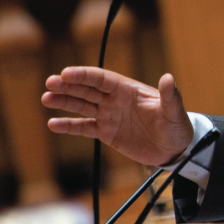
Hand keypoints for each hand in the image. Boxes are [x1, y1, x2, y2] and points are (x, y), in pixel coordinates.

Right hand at [42, 68, 192, 167]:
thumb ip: (170, 96)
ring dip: (64, 101)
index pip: (101, 78)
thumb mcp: (174, 112)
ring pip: (81, 105)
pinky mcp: (107, 132)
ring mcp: (109, 115)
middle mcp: (115, 99)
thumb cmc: (177, 127)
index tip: (66, 73)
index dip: (83, 75)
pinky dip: (69, 126)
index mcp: (128, 89)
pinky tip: (53, 124)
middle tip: (50, 83)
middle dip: (68, 85)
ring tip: (46, 98)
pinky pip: (84, 127)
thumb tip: (168, 77)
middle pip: (87, 89)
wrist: (176, 150)